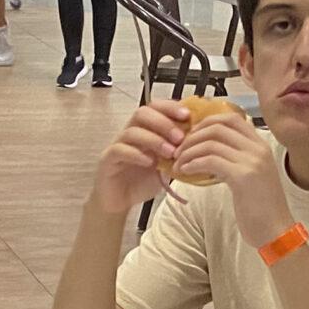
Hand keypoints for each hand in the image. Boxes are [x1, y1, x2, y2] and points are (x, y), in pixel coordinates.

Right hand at [93, 101, 192, 216]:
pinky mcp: (108, 160)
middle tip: (180, 137)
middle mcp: (130, 133)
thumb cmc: (142, 180)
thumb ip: (178, 152)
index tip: (188, 115)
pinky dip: (137, 154)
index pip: (155, 107)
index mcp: (144, 130)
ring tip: (170, 152)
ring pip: (132, 131)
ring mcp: (117, 145)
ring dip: (154, 139)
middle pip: (142, 113)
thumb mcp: (166, 165)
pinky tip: (150, 162)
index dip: (171, 108)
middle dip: (164, 122)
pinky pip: (120, 150)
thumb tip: (200, 141)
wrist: (120, 201)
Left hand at [171, 114, 293, 248]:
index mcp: (261, 146)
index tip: (192, 136)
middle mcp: (258, 149)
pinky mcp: (243, 176)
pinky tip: (185, 171)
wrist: (276, 231)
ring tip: (178, 162)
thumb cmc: (260, 209)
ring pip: (211, 142)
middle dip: (193, 135)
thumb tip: (206, 152)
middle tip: (179, 149)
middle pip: (218, 126)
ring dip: (189, 151)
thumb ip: (234, 160)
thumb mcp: (250, 177)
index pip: (231, 119)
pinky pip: (210, 160)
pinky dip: (193, 163)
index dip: (207, 122)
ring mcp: (252, 161)